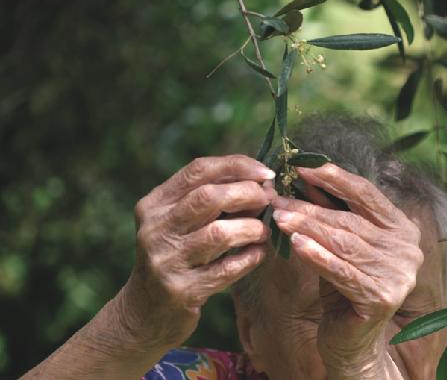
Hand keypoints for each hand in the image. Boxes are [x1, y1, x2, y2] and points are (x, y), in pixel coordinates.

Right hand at [120, 155, 275, 348]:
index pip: (198, 170)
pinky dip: (248, 258)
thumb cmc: (176, 257)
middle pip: (208, 198)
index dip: (237, 166)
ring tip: (264, 231)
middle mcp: (155, 229)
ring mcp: (165, 261)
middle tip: (269, 201)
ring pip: (219, 234)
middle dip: (247, 194)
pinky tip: (258, 254)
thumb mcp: (179, 223)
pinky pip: (226, 269)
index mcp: (154, 204)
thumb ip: (210, 199)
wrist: (146, 312)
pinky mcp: (181, 291)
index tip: (266, 174)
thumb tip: (261, 179)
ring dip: (251, 229)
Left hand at [272, 164, 422, 378]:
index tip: (302, 166)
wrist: (351, 340)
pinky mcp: (382, 297)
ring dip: (307, 228)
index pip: (367, 194)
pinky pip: (341, 271)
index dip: (335, 178)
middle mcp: (407, 249)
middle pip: (350, 220)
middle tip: (277, 198)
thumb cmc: (343, 287)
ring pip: (343, 243)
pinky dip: (316, 256)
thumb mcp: (337, 243)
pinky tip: (294, 244)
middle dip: (310, 207)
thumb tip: (305, 175)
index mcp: (403, 228)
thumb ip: (330, 211)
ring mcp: (399, 274)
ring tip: (278, 217)